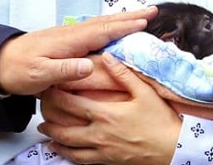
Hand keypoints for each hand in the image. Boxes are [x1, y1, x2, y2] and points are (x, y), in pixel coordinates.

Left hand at [0, 8, 154, 96]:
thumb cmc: (18, 70)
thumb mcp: (40, 75)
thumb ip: (64, 70)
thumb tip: (88, 66)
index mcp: (68, 41)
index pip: (102, 31)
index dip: (124, 26)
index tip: (145, 20)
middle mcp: (71, 34)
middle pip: (105, 22)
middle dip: (129, 16)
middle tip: (152, 10)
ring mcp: (68, 36)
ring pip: (100, 24)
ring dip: (121, 19)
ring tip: (140, 16)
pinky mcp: (65, 41)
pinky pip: (94, 31)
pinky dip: (109, 26)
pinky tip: (114, 29)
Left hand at [39, 53, 180, 164]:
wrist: (173, 150)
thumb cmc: (161, 121)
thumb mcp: (144, 92)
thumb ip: (123, 74)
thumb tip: (108, 57)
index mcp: (105, 115)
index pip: (72, 103)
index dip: (56, 95)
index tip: (46, 87)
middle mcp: (98, 134)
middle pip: (65, 126)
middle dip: (50, 117)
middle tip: (39, 108)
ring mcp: (102, 150)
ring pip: (69, 145)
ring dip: (54, 136)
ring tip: (44, 129)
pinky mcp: (107, 161)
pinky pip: (81, 159)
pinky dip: (67, 154)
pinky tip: (61, 149)